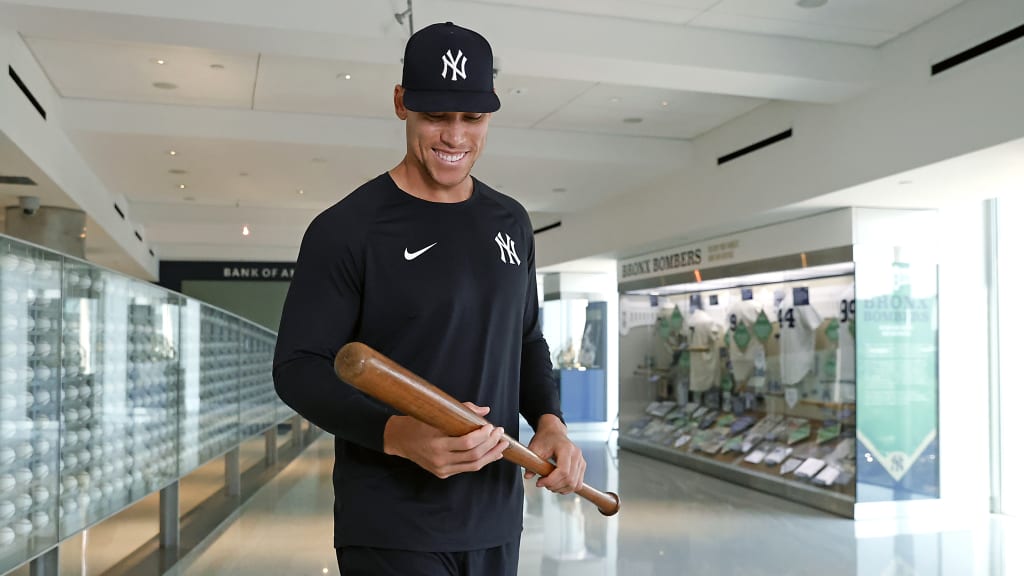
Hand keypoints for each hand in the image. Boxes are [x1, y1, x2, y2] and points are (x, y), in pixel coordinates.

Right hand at [383, 402, 507, 478]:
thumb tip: (485, 410)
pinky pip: (467, 468)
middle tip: (500, 433)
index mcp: (437, 443)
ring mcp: (441, 469)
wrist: (399, 440)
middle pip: (473, 455)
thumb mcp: (436, 413)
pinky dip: (481, 461)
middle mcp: (440, 459)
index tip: (491, 426)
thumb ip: (462, 410)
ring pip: (473, 465)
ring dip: (491, 455)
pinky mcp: (443, 474)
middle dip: (491, 444)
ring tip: (502, 445)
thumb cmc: (418, 423)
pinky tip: (491, 454)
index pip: (467, 443)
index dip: (483, 436)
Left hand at [525, 414, 584, 494]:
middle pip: (569, 480)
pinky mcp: (582, 466)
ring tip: (549, 484)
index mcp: (566, 448)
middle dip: (554, 486)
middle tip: (542, 483)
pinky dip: (567, 488)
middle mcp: (577, 455)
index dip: (551, 481)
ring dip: (560, 489)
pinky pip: (578, 484)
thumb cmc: (545, 439)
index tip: (539, 482)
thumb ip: (530, 462)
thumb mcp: (534, 448)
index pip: (563, 471)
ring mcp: (581, 461)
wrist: (554, 432)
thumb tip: (527, 476)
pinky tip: (557, 485)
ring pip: (574, 484)